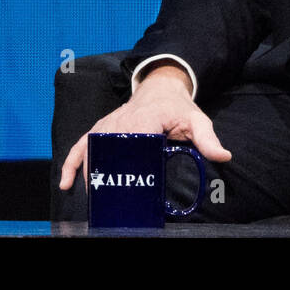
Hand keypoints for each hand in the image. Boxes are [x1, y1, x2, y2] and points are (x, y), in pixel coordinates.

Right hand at [58, 62, 231, 190]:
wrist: (160, 87)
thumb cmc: (178, 106)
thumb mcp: (197, 120)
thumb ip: (207, 139)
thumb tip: (223, 156)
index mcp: (145, 121)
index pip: (136, 147)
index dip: (134, 168)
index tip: (135, 187)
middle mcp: (121, 123)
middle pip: (111, 155)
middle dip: (110, 178)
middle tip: (114, 202)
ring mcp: (107, 126)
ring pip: (92, 152)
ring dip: (90, 175)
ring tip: (93, 200)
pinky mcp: (99, 129)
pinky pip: (81, 145)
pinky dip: (72, 162)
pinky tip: (66, 183)